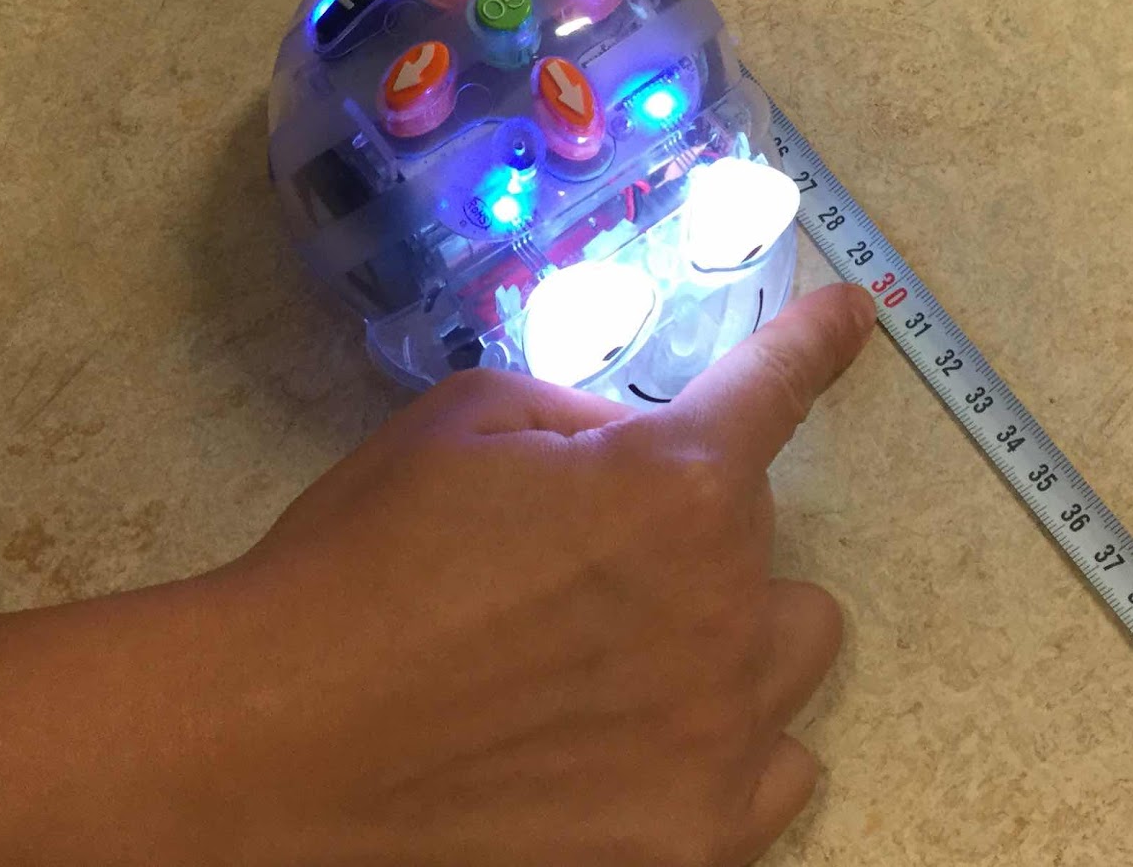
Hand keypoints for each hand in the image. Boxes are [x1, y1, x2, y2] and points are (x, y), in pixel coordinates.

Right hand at [188, 282, 872, 866]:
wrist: (276, 740)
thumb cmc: (363, 558)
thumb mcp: (466, 422)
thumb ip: (584, 423)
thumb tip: (633, 450)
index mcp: (675, 485)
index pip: (776, 387)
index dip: (817, 344)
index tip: (856, 319)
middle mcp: (726, 610)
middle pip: (766, 541)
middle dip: (698, 529)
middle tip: (597, 558)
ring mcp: (720, 745)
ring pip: (791, 654)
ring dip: (730, 632)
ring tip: (627, 657)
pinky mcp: (695, 849)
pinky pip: (773, 771)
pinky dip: (721, 742)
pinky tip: (631, 746)